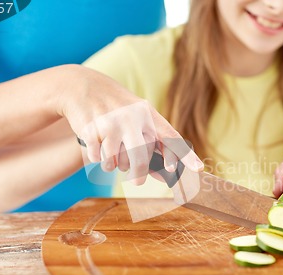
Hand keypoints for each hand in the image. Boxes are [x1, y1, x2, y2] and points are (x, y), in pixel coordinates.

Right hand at [54, 65, 203, 184]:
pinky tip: (97, 143)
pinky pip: (98, 158)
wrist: (83, 86)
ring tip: (111, 151)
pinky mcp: (90, 129)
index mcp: (148, 114)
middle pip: (140, 159)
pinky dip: (97, 157)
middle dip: (138, 174)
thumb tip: (167, 176)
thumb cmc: (118, 109)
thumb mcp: (138, 120)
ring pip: (116, 162)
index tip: (198, 169)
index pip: (171, 137)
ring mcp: (110, 122)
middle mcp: (132, 117)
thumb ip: (153, 145)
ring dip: (113, 164)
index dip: (185, 155)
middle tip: (137, 180)